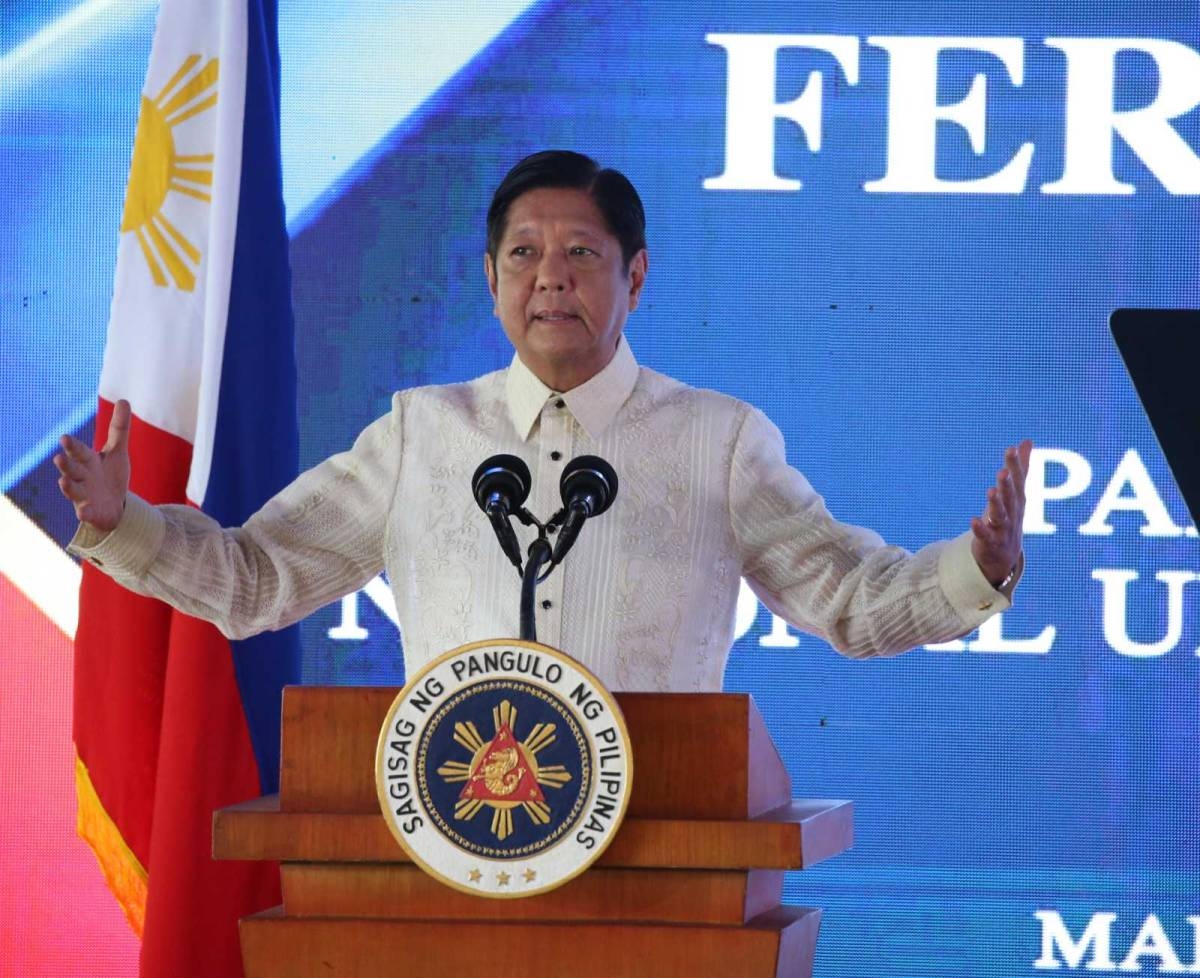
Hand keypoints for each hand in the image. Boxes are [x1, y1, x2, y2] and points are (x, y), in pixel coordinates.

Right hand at [54, 399, 131, 531]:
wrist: (114, 507)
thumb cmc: (111, 476)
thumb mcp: (117, 452)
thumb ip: (119, 429)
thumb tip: (123, 399)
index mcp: (88, 461)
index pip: (79, 451)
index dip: (72, 446)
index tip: (64, 437)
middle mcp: (82, 477)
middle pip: (72, 469)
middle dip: (66, 464)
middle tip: (59, 458)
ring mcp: (84, 496)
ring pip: (73, 491)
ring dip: (68, 487)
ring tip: (63, 481)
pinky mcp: (90, 513)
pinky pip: (85, 513)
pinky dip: (83, 513)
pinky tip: (83, 513)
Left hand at [970, 439, 1031, 587]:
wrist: (1005, 557)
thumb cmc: (1010, 517)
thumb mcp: (1015, 493)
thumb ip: (1020, 467)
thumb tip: (1027, 441)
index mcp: (1017, 499)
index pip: (1018, 479)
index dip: (1015, 465)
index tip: (1011, 448)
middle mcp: (1012, 513)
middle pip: (1011, 497)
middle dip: (1007, 485)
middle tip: (1003, 471)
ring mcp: (1002, 529)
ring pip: (1000, 516)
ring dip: (996, 504)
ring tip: (991, 491)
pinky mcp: (990, 542)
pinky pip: (985, 535)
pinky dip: (980, 529)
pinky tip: (973, 520)